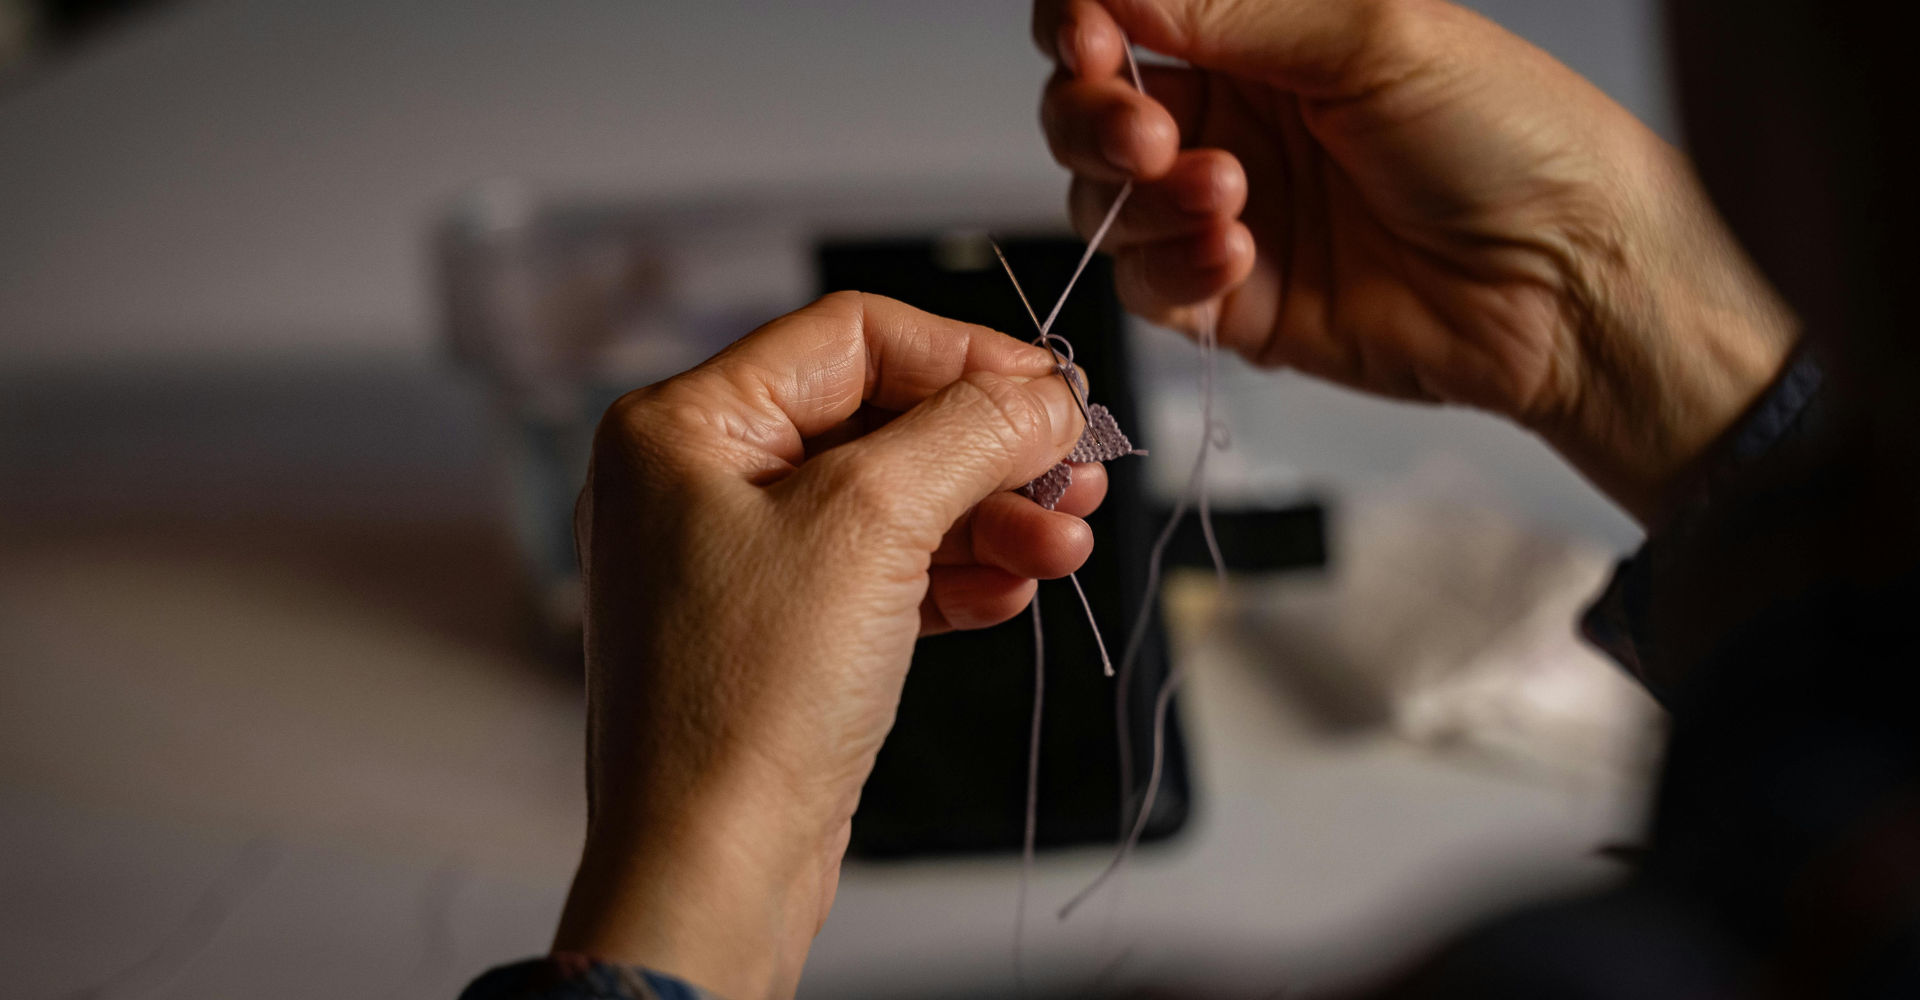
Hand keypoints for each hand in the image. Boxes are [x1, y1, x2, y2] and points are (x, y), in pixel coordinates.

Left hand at [551, 292, 1100, 998]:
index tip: (1053, 392)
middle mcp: (701, 482)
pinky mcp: (783, 632)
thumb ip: (969, 432)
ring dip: (991, 517)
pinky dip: (956, 575)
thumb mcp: (871, 524)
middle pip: (882, 420)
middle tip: (1079, 472)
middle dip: (991, 450)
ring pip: (895, 500)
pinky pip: (886, 573)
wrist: (715, 867)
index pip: (849, 336)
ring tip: (1064, 544)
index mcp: (684, 425)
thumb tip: (1044, 395)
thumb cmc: (748, 697)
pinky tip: (1012, 589)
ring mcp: (741, 562)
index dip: (965, 354)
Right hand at [1035, 0, 1796, 519]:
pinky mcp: (1233, 304)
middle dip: (1095, 117)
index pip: (1125, 17)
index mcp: (1262, 37)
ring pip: (1106, 202)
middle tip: (1145, 133)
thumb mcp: (1372, 36)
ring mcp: (1228, 213)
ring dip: (1142, 197)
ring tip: (1223, 194)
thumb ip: (1230, 10)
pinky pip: (1148, 284)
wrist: (1572, 281)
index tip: (1089, 36)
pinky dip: (1172, 266)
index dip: (1084, 24)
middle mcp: (1234, 119)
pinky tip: (1236, 250)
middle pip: (1091, 110)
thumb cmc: (1512, 136)